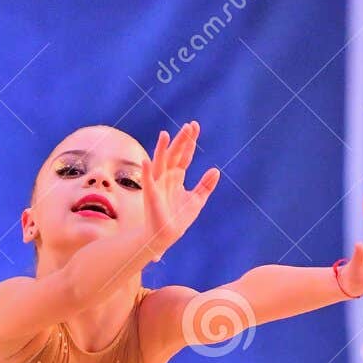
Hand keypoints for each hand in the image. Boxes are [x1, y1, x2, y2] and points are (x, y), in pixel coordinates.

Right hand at [140, 121, 220, 259]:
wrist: (166, 236)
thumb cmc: (178, 218)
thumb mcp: (197, 200)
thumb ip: (205, 185)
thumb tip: (216, 170)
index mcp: (177, 176)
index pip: (184, 155)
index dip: (190, 142)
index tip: (195, 126)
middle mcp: (166, 177)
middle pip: (174, 155)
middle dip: (181, 141)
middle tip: (189, 126)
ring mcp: (157, 185)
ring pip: (160, 163)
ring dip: (161, 150)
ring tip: (165, 135)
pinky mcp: (151, 196)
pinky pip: (148, 182)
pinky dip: (146, 173)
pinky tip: (146, 162)